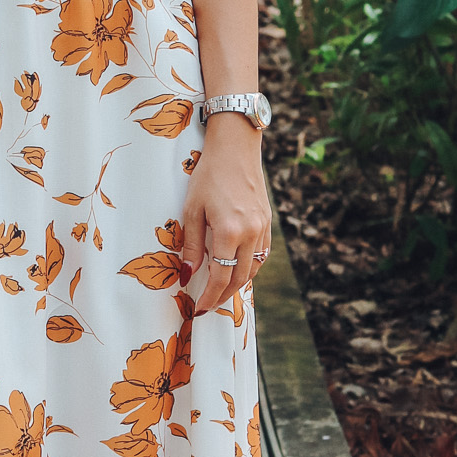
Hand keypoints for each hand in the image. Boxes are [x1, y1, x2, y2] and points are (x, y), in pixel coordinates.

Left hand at [181, 115, 271, 315]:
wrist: (235, 148)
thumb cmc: (208, 175)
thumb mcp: (191, 209)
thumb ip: (191, 244)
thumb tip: (188, 274)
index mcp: (229, 232)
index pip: (220, 276)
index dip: (210, 296)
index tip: (199, 309)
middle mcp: (250, 233)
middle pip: (239, 278)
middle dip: (223, 296)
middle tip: (209, 306)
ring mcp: (262, 227)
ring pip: (253, 268)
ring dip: (238, 284)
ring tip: (221, 292)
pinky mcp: (267, 221)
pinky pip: (261, 254)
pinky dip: (250, 268)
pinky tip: (238, 270)